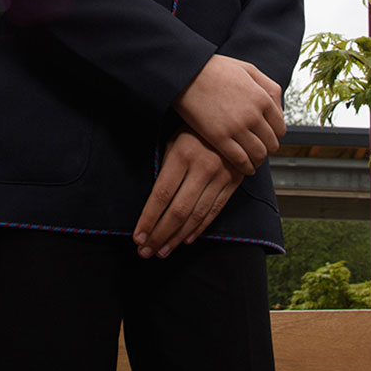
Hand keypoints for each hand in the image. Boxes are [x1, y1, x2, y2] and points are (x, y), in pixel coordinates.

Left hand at [133, 129, 242, 258]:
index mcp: (182, 154)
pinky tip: (185, 240)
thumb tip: (154, 200)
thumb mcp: (173, 138)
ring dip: (176, 237)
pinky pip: (214, 211)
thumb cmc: (194, 128)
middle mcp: (202, 168)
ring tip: (162, 251)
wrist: (232, 118)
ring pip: (195, 216)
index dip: (149, 218)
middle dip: (159, 234)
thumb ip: (165, 166)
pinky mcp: (233, 184)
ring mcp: (220, 177)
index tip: (137, 236)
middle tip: (145, 251)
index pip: (161, 194)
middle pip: (178, 210)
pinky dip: (198, 228)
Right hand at [173, 54, 284, 175]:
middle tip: (258, 148)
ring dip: (257, 159)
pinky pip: (240, 160)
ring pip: (258, 154)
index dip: (274, 135)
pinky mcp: (219, 137)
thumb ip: (268, 87)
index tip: (266, 137)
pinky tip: (244, 166)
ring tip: (252, 159)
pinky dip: (246, 167)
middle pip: (271, 143)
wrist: (185, 72)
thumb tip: (280, 108)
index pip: (280, 128)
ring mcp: (236, 128)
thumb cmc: (214, 68)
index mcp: (262, 98)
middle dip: (266, 147)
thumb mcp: (248, 69)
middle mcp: (253, 115)